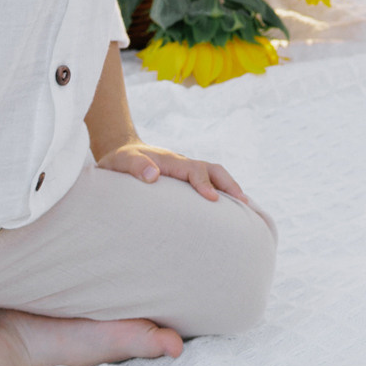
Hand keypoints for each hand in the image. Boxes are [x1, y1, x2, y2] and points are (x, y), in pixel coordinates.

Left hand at [98, 141, 250, 206]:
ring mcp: (187, 172)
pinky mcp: (186, 181)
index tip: (212, 199)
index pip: (195, 170)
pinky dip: (223, 194)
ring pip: (216, 176)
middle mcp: (184, 165)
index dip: (204, 184)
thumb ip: (135, 166)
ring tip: (245, 210)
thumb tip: (153, 175)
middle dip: (230, 185)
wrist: (121, 152)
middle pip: (214, 170)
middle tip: (244, 204)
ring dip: (231, 189)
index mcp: (171, 161)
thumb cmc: (120, 160)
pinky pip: (209, 183)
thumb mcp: (121, 162)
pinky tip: (229, 212)